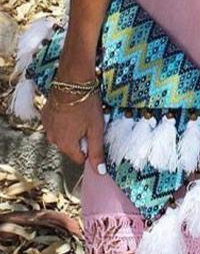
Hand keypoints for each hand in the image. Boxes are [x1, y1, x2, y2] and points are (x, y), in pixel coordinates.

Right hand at [40, 55, 105, 174]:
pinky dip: (63, 120)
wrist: (72, 80)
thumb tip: (100, 173)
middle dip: (80, 139)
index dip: (90, 148)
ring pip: (62, 136)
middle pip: (70, 147)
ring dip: (71, 129)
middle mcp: (53, 138)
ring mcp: (47, 126)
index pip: (79, 158)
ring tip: (79, 114)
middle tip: (88, 122)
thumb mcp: (96, 129)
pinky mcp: (45, 115)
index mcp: (66, 144)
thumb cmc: (87, 104)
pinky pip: (56, 124)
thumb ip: (97, 152)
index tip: (94, 133)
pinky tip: (70, 109)